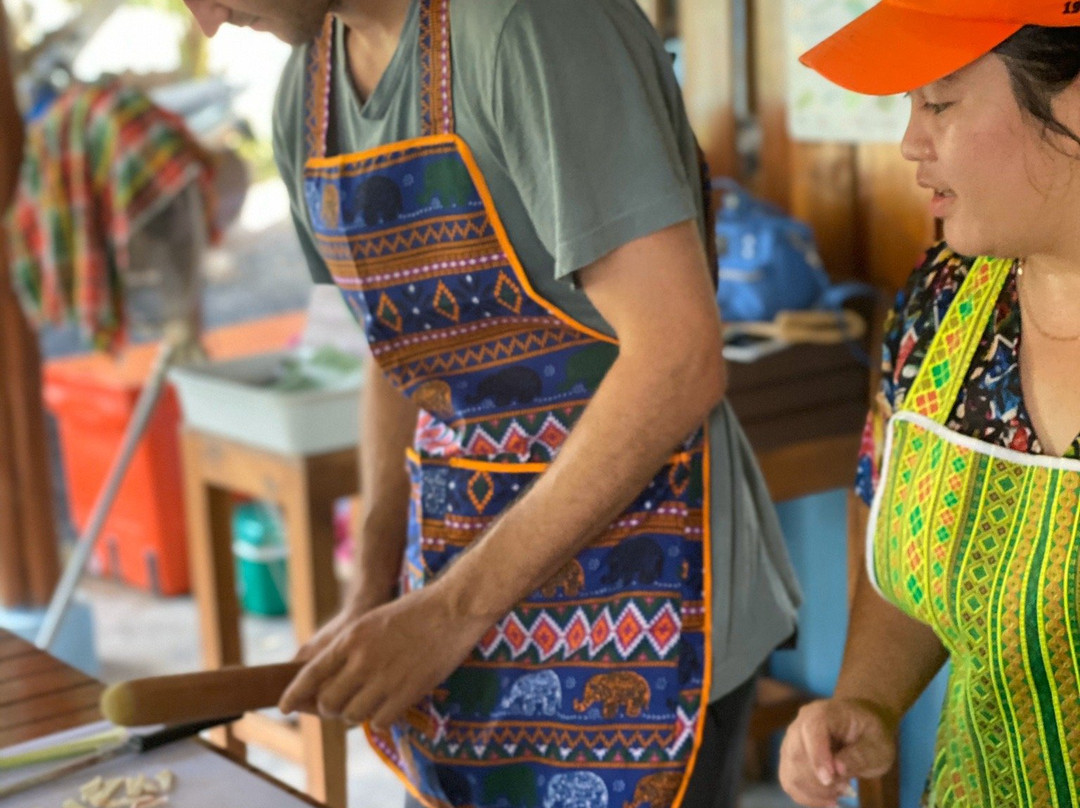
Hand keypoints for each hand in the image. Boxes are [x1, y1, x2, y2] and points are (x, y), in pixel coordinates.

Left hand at [278, 581, 492, 729]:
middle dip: (328, 708)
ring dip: (354, 714)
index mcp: (351, 638)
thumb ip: (352, 648)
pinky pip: (378, 721)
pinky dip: (379, 719)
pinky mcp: (407, 692)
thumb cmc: (416, 610)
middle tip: (339, 705)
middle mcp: (362, 660)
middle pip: (327, 702)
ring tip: (366, 703)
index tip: (286, 707)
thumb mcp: (373, 621)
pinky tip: (388, 706)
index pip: (310, 674)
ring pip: (350, 715)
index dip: (294, 694)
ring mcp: (384, 678)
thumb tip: (332, 675)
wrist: (454, 607)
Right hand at [778, 698, 896, 807]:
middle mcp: (799, 724)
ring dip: (814, 792)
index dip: (817, 756)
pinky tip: (828, 801)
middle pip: (796, 755)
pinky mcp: (790, 760)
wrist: (860, 725)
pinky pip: (789, 782)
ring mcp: (791, 742)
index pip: (811, 730)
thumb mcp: (877, 744)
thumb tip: (838, 769)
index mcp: (822, 713)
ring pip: (790, 773)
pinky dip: (807, 797)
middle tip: (846, 789)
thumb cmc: (870, 733)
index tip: (829, 781)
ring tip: (839, 793)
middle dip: (819, 782)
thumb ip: (860, 755)